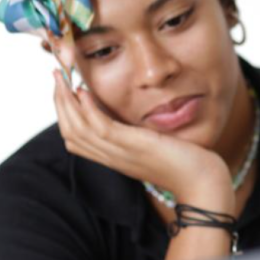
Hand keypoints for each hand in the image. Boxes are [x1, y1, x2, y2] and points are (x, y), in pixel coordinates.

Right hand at [51, 69, 235, 213]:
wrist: (203, 183)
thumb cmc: (186, 164)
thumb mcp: (155, 146)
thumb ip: (139, 135)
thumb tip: (133, 118)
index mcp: (114, 158)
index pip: (75, 138)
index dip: (64, 113)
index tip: (63, 89)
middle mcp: (112, 157)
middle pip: (70, 132)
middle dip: (59, 103)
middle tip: (56, 76)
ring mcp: (121, 154)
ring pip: (78, 129)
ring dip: (66, 102)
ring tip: (62, 78)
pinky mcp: (134, 147)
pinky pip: (100, 128)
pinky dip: (87, 110)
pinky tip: (84, 92)